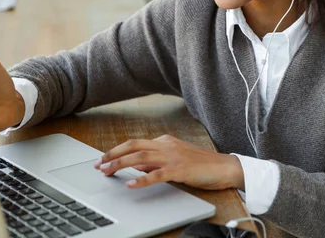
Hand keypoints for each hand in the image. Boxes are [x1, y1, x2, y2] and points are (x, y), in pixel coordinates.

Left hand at [94, 135, 244, 190]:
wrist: (225, 167)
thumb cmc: (202, 165)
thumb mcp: (175, 159)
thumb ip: (157, 161)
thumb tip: (137, 166)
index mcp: (165, 141)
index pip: (136, 143)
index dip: (117, 150)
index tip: (104, 159)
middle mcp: (167, 145)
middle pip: (134, 146)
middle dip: (113, 154)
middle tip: (99, 164)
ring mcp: (173, 156)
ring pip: (141, 158)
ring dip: (121, 164)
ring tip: (108, 172)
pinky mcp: (180, 169)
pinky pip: (157, 174)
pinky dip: (142, 179)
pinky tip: (131, 184)